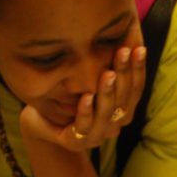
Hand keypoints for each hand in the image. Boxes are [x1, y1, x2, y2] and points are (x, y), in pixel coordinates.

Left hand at [21, 40, 146, 151]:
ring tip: (107, 73)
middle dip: (124, 74)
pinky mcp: (75, 143)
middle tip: (123, 52)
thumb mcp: (90, 80)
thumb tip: (121, 34)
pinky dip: (86, 111)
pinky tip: (86, 96)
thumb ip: (107, 68)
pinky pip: (84, 126)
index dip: (138, 69)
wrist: (38, 122)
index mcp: (122, 111)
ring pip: (107, 113)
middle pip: (124, 99)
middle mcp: (114, 125)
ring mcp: (96, 136)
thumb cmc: (67, 96)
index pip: (136, 89)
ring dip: (108, 93)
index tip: (138, 48)